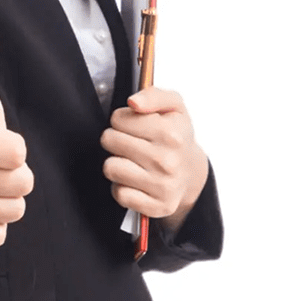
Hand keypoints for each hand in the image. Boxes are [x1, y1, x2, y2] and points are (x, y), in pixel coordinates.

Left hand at [100, 86, 207, 230]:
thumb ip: (153, 94)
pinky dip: (122, 187)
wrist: (191, 171)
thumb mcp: (173, 106)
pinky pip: (119, 194)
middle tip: (132, 143)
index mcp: (172, 134)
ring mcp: (162, 186)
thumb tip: (134, 102)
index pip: (118, 118)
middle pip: (109, 140)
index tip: (135, 125)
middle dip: (116, 139)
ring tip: (132, 161)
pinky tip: (135, 181)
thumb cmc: (176, 135)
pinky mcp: (156, 206)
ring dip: (116, 163)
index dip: (122, 119)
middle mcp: (168, 161)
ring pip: (110, 167)